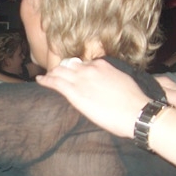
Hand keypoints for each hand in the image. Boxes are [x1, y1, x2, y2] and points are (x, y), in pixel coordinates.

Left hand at [36, 58, 150, 138]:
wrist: (136, 112)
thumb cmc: (134, 102)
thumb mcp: (123, 81)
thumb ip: (110, 79)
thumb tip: (107, 84)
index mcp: (102, 65)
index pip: (83, 63)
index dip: (76, 68)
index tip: (73, 72)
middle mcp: (89, 68)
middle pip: (68, 65)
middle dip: (60, 69)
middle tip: (55, 74)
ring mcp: (81, 79)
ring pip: (59, 72)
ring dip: (51, 74)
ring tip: (45, 77)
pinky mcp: (74, 92)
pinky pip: (55, 82)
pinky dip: (45, 80)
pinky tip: (39, 80)